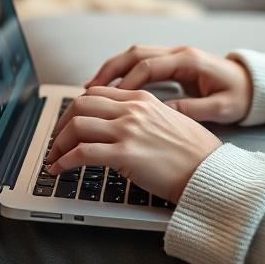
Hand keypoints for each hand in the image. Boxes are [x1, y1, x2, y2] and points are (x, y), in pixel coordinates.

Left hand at [45, 86, 221, 202]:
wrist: (208, 169)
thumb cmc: (194, 152)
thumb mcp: (169, 120)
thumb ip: (144, 116)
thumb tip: (120, 125)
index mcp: (143, 99)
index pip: (96, 94)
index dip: (76, 109)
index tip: (69, 124)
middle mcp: (133, 110)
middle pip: (80, 105)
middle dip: (62, 125)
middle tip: (57, 141)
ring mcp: (129, 130)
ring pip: (77, 126)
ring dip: (59, 144)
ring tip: (55, 158)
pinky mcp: (125, 154)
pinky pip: (82, 153)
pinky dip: (65, 161)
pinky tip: (61, 169)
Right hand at [87, 45, 253, 124]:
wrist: (254, 85)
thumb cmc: (240, 96)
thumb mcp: (221, 108)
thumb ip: (193, 110)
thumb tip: (163, 114)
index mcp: (190, 61)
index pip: (150, 66)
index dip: (127, 82)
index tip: (110, 99)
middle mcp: (179, 53)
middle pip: (136, 54)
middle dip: (110, 71)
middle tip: (87, 90)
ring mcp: (175, 56)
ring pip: (135, 55)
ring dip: (113, 70)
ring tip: (90, 89)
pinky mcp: (173, 64)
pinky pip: (141, 64)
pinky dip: (123, 74)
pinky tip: (110, 90)